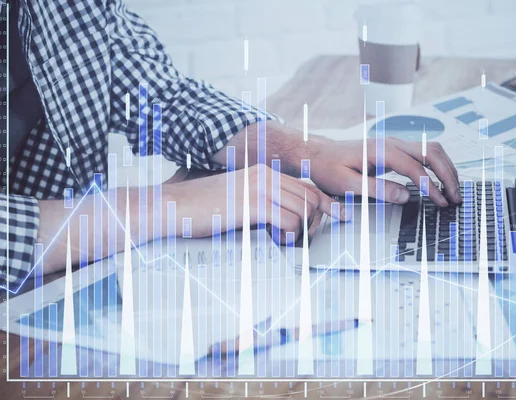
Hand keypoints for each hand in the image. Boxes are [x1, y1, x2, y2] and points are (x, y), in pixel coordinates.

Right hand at [164, 164, 336, 243]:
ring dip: (300, 232)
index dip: (328, 203)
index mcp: (263, 172)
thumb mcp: (238, 198)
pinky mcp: (252, 204)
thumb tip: (287, 216)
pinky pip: (290, 222)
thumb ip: (262, 201)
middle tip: (297, 238)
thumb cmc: (203, 208)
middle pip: (312, 199)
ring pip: (305, 211)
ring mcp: (259, 187)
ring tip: (281, 239)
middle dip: (313, 223)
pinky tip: (272, 238)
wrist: (172, 206)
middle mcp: (265, 175)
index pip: (307, 186)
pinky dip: (288, 236)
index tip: (342, 214)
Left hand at [309, 137, 460, 206]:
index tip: (441, 203)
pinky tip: (440, 181)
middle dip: (448, 175)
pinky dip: (437, 166)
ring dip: (446, 169)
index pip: (415, 168)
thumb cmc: (328, 168)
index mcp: (381, 151)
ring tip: (453, 191)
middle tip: (456, 198)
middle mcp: (391, 143)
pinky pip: (423, 153)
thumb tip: (406, 196)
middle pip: (431, 153)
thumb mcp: (347, 184)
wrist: (317, 154)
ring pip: (431, 150)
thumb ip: (377, 190)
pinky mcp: (394, 149)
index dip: (431, 187)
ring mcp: (394, 144)